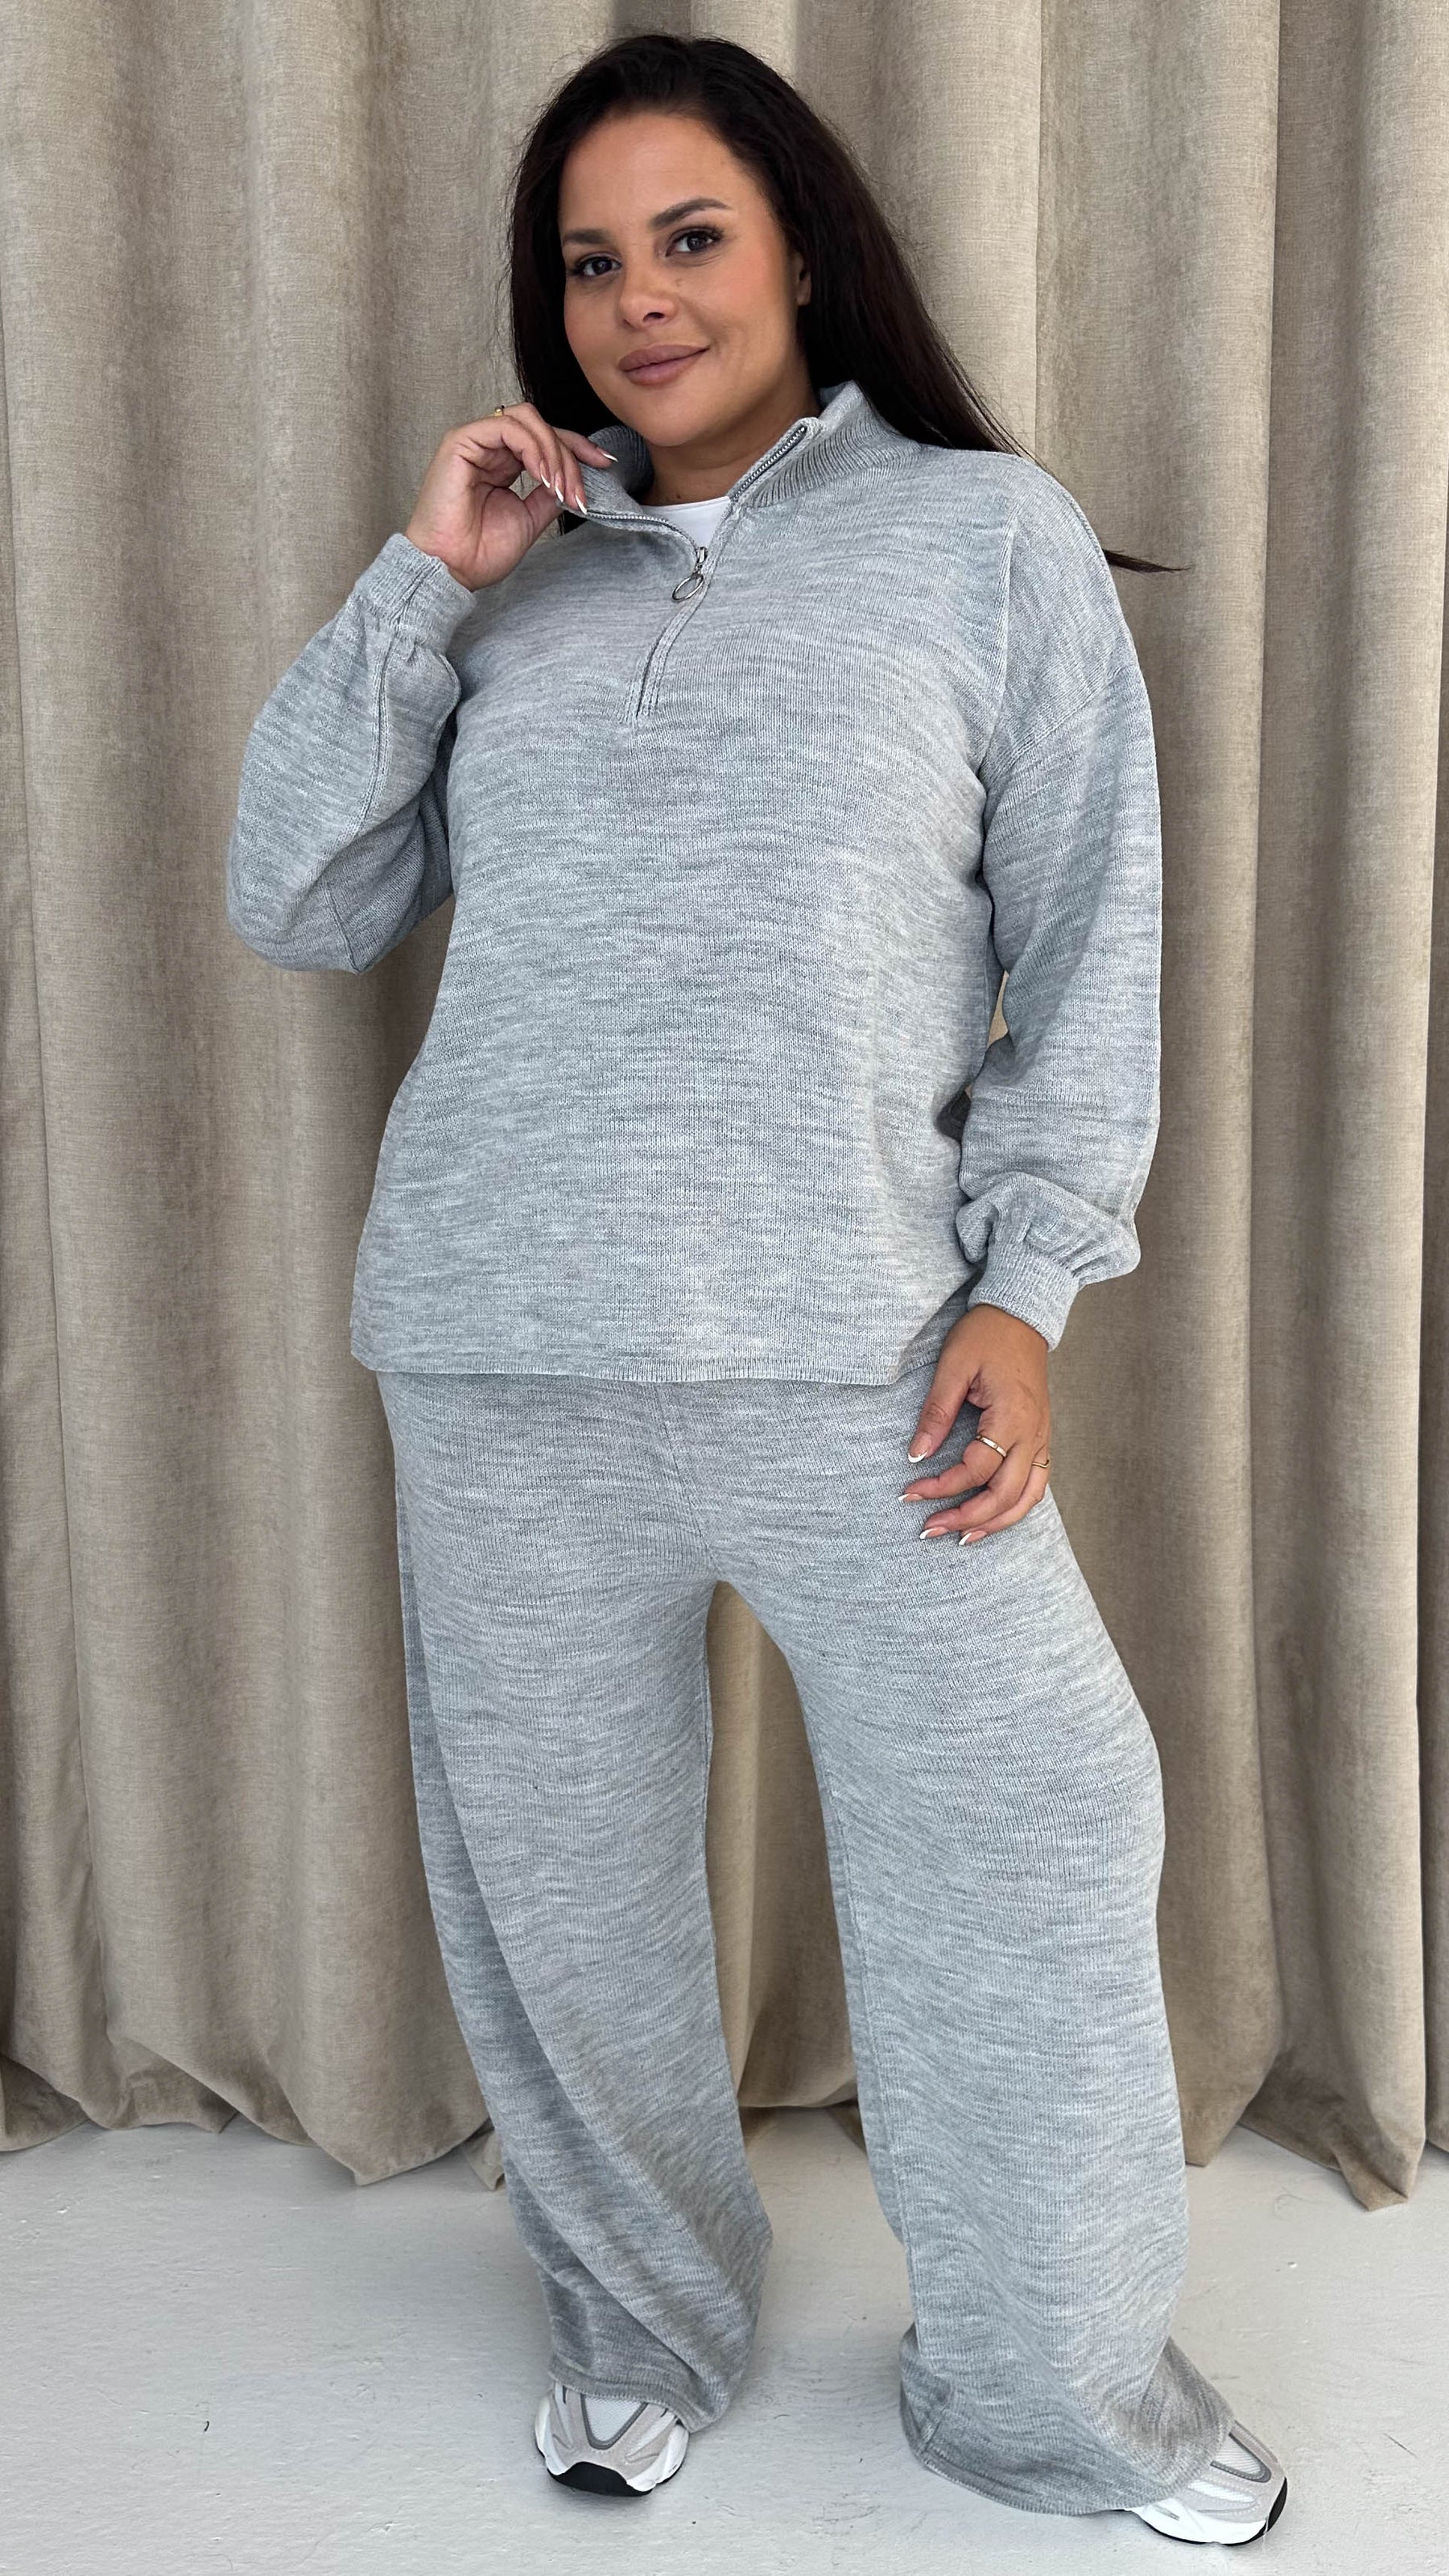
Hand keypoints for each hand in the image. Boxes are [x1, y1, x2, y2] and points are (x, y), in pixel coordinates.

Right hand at [404, 401, 616, 591]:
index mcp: (503, 464)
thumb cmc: (479, 552)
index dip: (578, 448)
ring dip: (553, 450)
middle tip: (577, 490)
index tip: (606, 464)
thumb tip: (574, 480)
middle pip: (541, 426)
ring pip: (527, 420)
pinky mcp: (462, 441)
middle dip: (569, 453)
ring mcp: (475, 441)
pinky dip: (532, 446)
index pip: (546, 440)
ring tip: (558, 485)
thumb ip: (549, 495)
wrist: (451, 570)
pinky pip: (507, 426)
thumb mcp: (530, 519)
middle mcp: (489, 448)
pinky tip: (541, 475)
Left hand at [901, 1304, 1051, 1541]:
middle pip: (1005, 1494)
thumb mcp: (953, 1366)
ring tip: (962, 1537)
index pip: (976, 1468)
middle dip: (966, 1517)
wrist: (1021, 1314)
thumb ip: (936, 1413)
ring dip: (995, 1522)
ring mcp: (1043, 1438)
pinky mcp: (1042, 1438)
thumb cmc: (985, 1334)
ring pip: (1026, 1497)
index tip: (910, 1493)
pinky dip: (1015, 1507)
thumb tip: (916, 1456)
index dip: (942, 1486)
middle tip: (930, 1529)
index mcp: (1012, 1416)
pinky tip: (991, 1518)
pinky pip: (1035, 1484)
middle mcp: (1034, 1434)